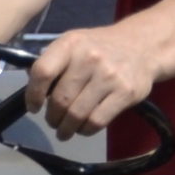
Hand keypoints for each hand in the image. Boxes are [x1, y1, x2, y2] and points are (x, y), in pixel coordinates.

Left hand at [22, 24, 159, 141]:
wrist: (143, 46)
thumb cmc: (101, 47)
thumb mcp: (75, 44)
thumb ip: (53, 62)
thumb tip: (32, 87)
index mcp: (71, 43)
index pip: (43, 71)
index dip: (33, 94)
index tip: (34, 107)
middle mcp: (89, 57)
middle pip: (60, 99)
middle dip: (52, 117)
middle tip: (53, 122)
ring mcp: (109, 75)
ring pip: (77, 114)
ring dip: (66, 128)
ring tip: (65, 130)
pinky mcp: (125, 93)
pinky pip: (97, 121)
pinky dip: (85, 130)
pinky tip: (83, 128)